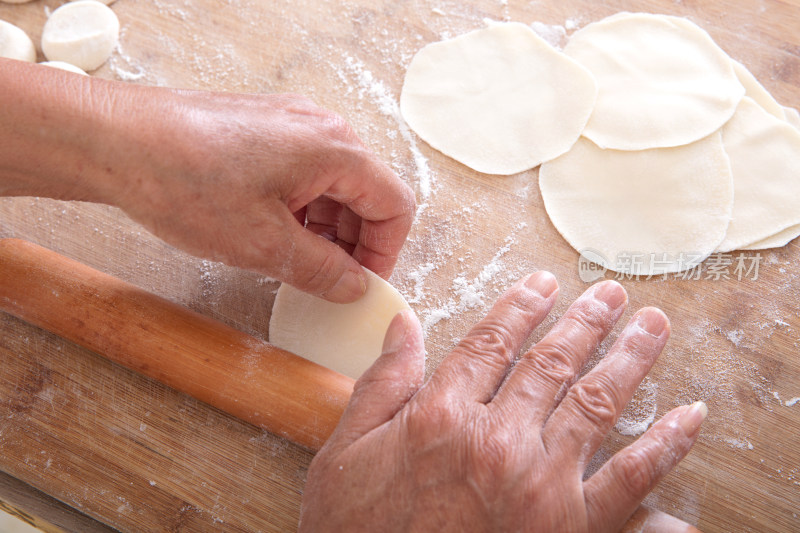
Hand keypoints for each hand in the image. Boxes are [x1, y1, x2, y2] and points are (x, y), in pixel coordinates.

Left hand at [0, 60, 415, 302]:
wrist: (117, 142)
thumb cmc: (186, 181)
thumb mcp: (264, 244)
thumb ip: (323, 270)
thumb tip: (355, 287)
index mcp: (335, 149)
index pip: (394, 204)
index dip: (385, 252)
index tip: (362, 284)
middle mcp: (320, 128)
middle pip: (366, 193)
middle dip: (354, 242)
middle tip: (329, 281)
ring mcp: (290, 125)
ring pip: (333, 185)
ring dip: (326, 229)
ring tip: (296, 262)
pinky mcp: (263, 130)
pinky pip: (302, 173)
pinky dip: (300, 209)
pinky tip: (272, 235)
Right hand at [300, 274, 705, 531]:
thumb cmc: (357, 529)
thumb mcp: (346, 452)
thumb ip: (381, 383)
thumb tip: (402, 325)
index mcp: (441, 416)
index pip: (491, 341)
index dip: (521, 305)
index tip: (544, 284)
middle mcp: (496, 441)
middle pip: (551, 363)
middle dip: (586, 321)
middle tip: (611, 295)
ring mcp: (540, 484)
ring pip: (595, 403)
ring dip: (629, 358)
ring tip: (651, 328)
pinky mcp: (570, 528)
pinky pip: (630, 480)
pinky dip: (665, 446)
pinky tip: (687, 417)